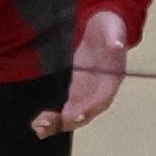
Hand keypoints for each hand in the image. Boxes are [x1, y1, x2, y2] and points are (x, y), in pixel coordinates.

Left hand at [32, 11, 127, 137]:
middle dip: (70, 120)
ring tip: (40, 128)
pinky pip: (66, 108)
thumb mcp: (111, 27)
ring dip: (58, 123)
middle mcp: (102, 90)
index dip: (91, 107)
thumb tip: (117, 45)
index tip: (77, 114)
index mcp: (113, 77)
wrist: (103, 27)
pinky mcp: (76, 90)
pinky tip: (39, 123)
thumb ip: (114, 37)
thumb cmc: (109, 27)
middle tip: (49, 125)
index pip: (103, 96)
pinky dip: (54, 118)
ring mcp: (88, 92)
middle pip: (88, 111)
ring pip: (75, 114)